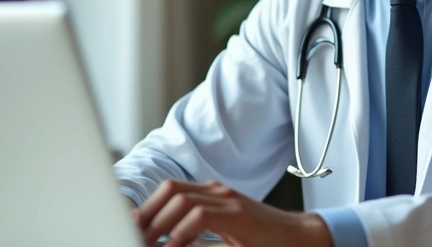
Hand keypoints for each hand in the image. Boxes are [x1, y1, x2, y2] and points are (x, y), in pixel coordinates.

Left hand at [134, 179, 332, 246]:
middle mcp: (218, 191)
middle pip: (170, 190)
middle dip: (146, 214)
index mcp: (211, 194)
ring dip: (158, 223)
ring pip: (181, 199)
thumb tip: (165, 242)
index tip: (130, 226)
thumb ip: (196, 233)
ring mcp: (229, 200)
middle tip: (133, 235)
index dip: (146, 207)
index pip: (170, 190)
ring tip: (146, 242)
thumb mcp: (223, 235)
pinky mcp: (239, 215)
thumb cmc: (263, 240)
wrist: (300, 237)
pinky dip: (181, 232)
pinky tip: (173, 245)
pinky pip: (200, 216)